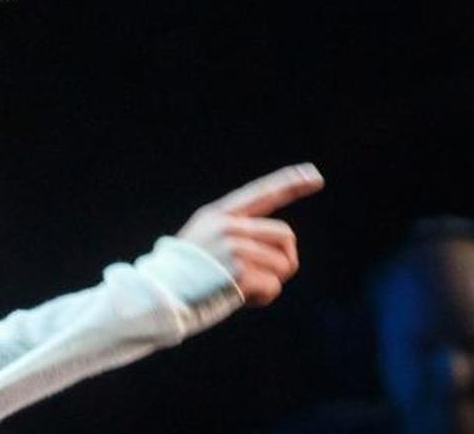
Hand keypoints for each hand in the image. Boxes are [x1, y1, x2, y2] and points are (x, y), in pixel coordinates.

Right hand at [177, 163, 323, 306]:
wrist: (158, 296)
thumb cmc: (183, 277)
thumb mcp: (205, 243)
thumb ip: (238, 237)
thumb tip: (283, 253)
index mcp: (219, 215)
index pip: (262, 193)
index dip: (291, 183)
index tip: (314, 175)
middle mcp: (228, 225)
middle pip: (285, 235)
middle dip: (283, 260)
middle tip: (261, 278)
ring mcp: (234, 246)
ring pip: (284, 263)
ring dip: (270, 282)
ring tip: (240, 289)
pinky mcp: (241, 269)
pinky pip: (274, 286)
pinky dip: (263, 298)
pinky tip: (239, 298)